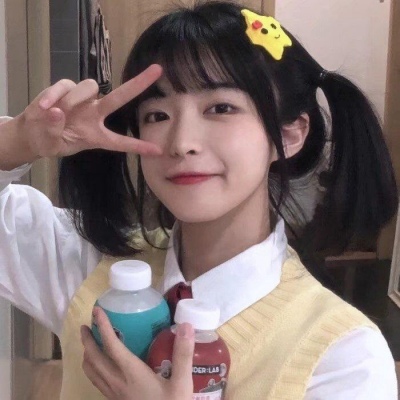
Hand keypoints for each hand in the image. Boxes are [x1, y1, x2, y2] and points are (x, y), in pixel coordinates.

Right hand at [14, 64, 162, 160]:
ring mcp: (81, 100)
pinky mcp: (64, 88)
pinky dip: (55, 94)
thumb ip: (54, 133)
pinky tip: (46, 106)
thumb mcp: (52, 146)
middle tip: (157, 70)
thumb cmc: (49, 141)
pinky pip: (65, 85)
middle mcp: (94, 114)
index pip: (120, 141)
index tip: (157, 151)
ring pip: (91, 87)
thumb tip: (58, 112)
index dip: (138, 146)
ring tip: (56, 113)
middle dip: (138, 84)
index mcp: (97, 135)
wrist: (32, 133)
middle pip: (119, 97)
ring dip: (75, 98)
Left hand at [81, 307, 194, 399]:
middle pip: (93, 358)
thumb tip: (185, 326)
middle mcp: (117, 383)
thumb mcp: (182, 384)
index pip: (111, 345)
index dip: (103, 326)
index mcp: (131, 374)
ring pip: (91, 372)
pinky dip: (92, 368)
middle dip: (87, 340)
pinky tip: (102, 366)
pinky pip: (96, 382)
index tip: (96, 310)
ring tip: (89, 343)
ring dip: (86, 354)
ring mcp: (113, 394)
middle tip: (86, 324)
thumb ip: (183, 355)